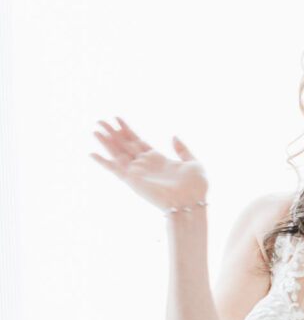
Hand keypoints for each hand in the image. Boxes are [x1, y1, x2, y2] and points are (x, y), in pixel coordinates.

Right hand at [90, 118, 207, 210]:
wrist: (191, 201)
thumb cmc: (196, 186)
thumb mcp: (193, 162)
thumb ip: (182, 149)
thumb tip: (174, 136)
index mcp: (159, 159)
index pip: (138, 141)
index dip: (128, 130)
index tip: (118, 118)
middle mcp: (145, 165)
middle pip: (125, 145)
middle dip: (113, 132)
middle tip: (100, 120)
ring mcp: (138, 172)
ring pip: (117, 153)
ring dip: (106, 142)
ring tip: (95, 129)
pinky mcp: (132, 180)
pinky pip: (114, 169)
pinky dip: (103, 162)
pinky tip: (92, 153)